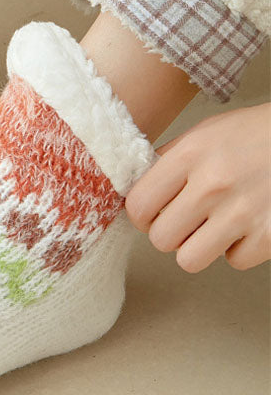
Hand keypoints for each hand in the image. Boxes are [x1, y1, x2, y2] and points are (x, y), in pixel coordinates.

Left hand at [125, 103, 270, 272]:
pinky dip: (238, 249)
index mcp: (190, 155)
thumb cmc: (254, 134)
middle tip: (183, 222)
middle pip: (161, 238)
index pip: (139, 204)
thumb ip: (169, 160)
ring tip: (210, 228)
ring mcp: (243, 212)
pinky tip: (245, 227)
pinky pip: (234, 261)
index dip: (140, 215)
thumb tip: (136, 188)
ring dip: (197, 247)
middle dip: (168, 234)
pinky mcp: (270, 235)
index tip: (149, 215)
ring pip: (190, 260)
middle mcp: (213, 184)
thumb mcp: (204, 133)